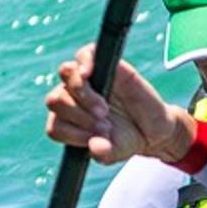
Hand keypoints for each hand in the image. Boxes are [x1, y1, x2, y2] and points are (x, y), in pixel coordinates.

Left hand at [44, 43, 195, 165]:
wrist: (151, 127)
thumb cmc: (127, 139)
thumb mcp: (116, 152)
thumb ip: (103, 153)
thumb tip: (94, 147)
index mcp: (67, 122)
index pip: (54, 126)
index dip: (71, 133)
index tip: (94, 138)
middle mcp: (70, 99)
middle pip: (55, 100)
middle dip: (78, 115)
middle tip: (104, 125)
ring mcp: (85, 80)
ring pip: (66, 76)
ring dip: (82, 94)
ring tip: (104, 110)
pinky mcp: (102, 64)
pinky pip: (84, 54)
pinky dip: (83, 62)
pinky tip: (88, 73)